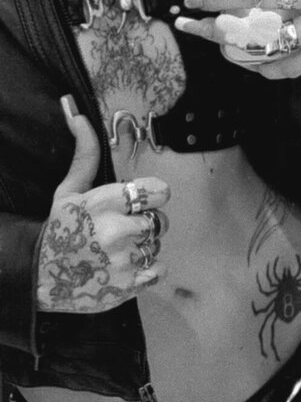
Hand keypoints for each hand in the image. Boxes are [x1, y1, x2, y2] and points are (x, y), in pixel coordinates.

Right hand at [37, 96, 169, 313]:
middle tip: (124, 227)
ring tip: (119, 247)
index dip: (153, 195)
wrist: (40, 277)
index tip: (142, 199)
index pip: (156, 191)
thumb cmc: (59, 229)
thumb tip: (79, 115)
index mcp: (104, 202)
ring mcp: (123, 261)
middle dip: (146, 221)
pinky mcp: (127, 286)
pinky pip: (158, 270)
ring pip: (157, 245)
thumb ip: (85, 154)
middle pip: (160, 220)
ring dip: (144, 245)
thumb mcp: (69, 189)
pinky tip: (126, 265)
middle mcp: (117, 230)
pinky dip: (148, 269)